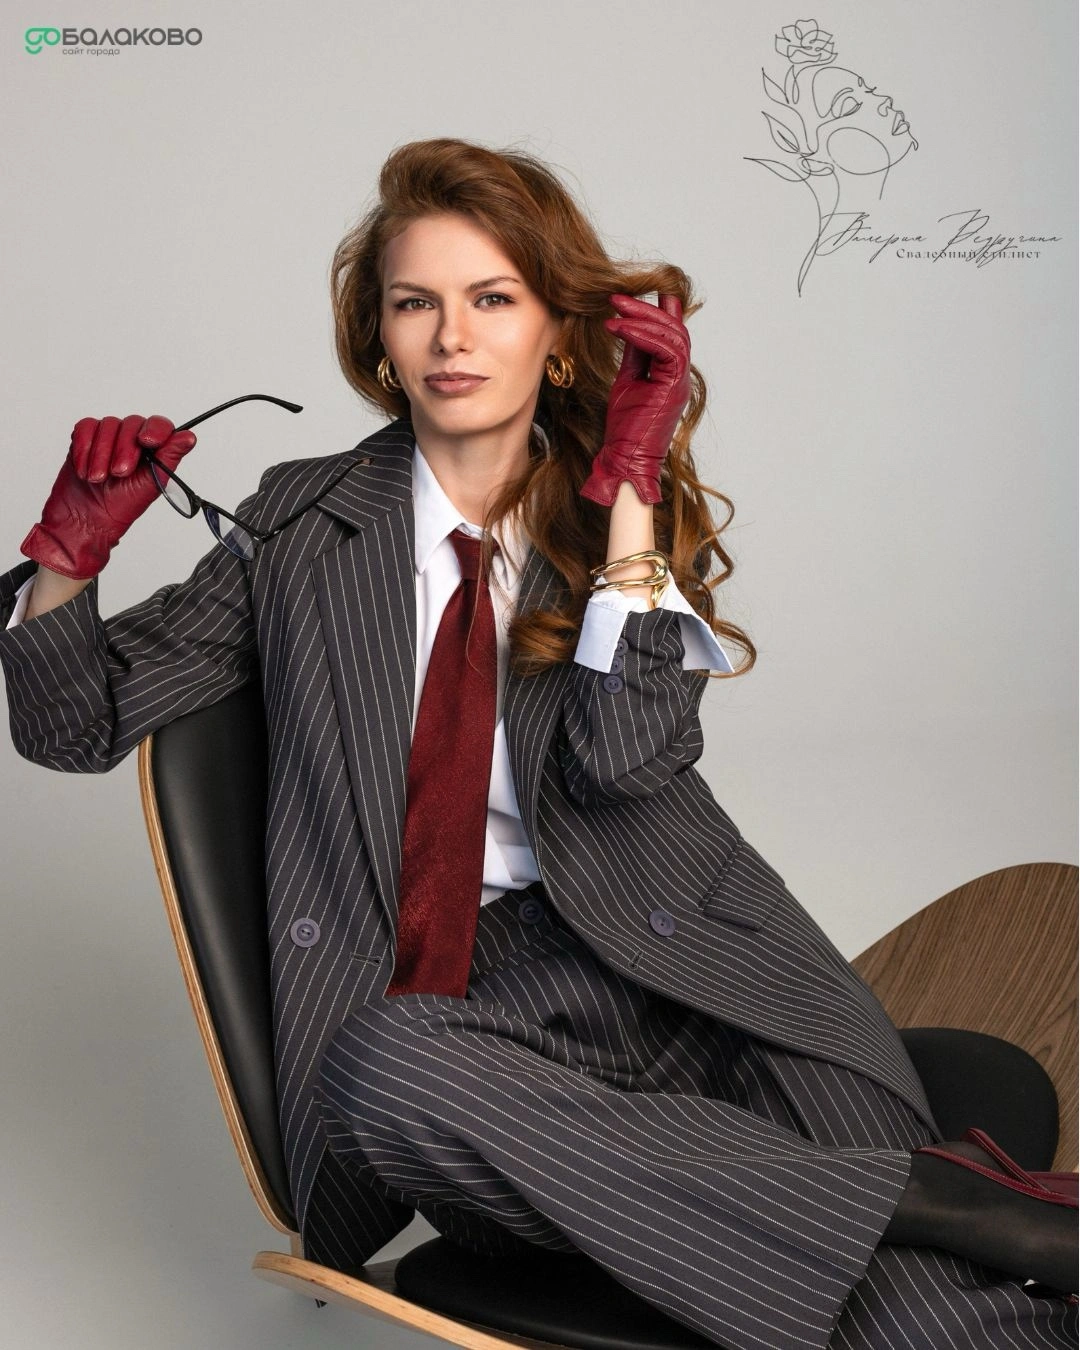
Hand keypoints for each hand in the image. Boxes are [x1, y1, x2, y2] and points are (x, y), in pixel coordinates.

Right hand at [20, 414, 196, 579]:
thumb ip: (170, 457)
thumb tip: (189, 438)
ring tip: (99, 478)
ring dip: (101, 454)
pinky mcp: (86, 437)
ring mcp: (109, 436)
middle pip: (132, 423)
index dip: (154, 430)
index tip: (146, 441)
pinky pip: (85, 428)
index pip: (159, 425)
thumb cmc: (124, 503)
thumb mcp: (152, 483)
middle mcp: (133, 438)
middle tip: (119, 473)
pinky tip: (85, 468)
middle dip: (124, 449)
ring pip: (108, 425)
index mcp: (154, 448)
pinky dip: (84, 449)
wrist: (90, 516)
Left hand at [579, 292, 691, 506]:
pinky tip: (620, 328)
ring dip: (642, 318)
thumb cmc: (624, 427)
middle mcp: (680, 375)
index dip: (657, 310)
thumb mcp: (627, 381)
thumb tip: (630, 326)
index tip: (633, 294)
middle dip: (645, 309)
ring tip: (615, 308)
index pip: (669, 334)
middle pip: (673, 329)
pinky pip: (665, 350)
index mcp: (671, 374)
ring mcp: (680, 381)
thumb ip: (634, 355)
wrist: (625, 458)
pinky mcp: (674, 387)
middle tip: (616, 296)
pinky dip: (643, 335)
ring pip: (672, 336)